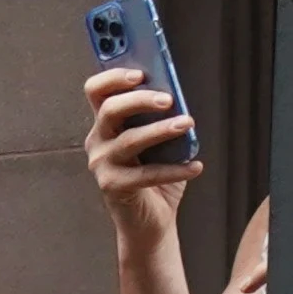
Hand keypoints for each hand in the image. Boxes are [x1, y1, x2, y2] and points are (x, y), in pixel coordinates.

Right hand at [84, 67, 200, 225]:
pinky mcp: (112, 187)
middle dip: (140, 99)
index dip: (114, 78)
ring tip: (187, 124)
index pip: (96, 90)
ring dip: (161, 129)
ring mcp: (101, 165)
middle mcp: (97, 141)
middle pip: (110, 109)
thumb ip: (159, 117)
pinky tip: (196, 166)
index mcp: (105, 124)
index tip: (140, 73)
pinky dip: (175, 169)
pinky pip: (146, 173)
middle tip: (169, 99)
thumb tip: (176, 95)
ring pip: (129, 140)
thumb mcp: (159, 141)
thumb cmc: (155, 176)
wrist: (150, 221)